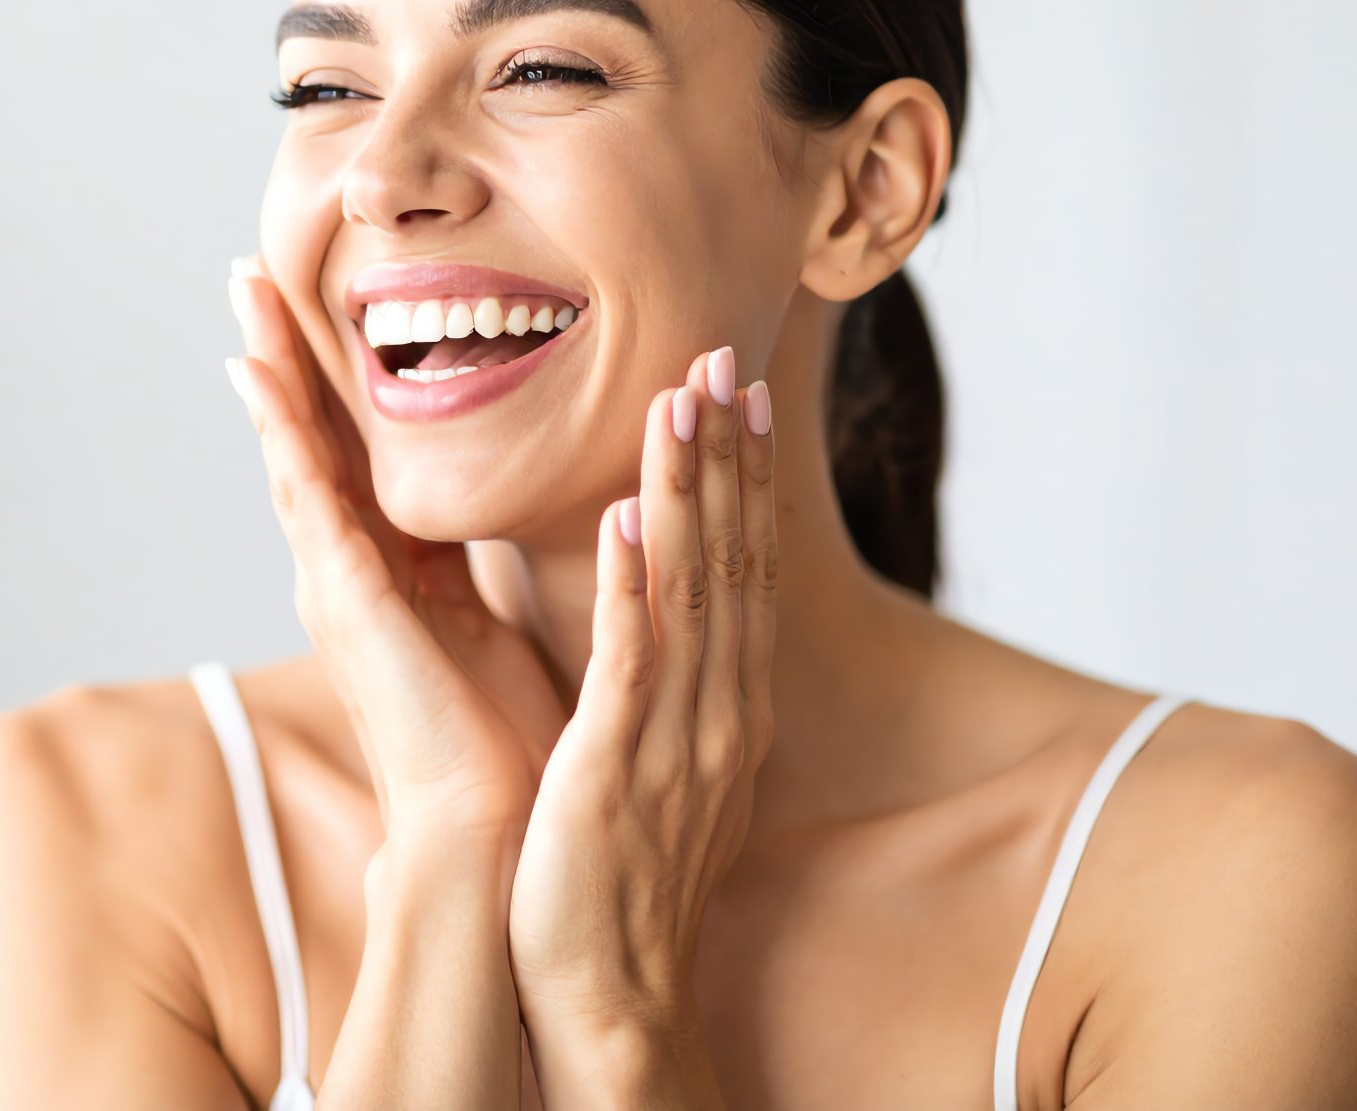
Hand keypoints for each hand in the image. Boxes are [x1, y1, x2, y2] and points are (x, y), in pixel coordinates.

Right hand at [223, 256, 566, 860]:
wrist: (491, 829)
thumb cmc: (499, 740)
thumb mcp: (486, 618)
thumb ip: (473, 561)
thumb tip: (494, 511)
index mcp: (389, 569)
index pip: (352, 451)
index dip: (329, 377)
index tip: (308, 303)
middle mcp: (349, 570)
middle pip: (308, 436)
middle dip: (282, 352)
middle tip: (248, 268)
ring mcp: (339, 584)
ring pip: (296, 452)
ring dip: (270, 369)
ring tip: (245, 295)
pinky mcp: (349, 602)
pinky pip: (310, 499)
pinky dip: (283, 433)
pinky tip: (259, 378)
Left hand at [507, 345, 777, 1096]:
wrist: (612, 997)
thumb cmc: (618, 883)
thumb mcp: (653, 766)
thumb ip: (659, 689)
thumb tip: (654, 620)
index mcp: (724, 711)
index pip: (743, 571)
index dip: (744, 479)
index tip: (738, 393)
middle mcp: (718, 715)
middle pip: (734, 563)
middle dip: (727, 457)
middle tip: (721, 358)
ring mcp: (675, 740)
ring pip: (692, 592)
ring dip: (688, 491)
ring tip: (681, 400)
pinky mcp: (619, 768)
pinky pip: (632, 662)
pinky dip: (637, 585)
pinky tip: (631, 517)